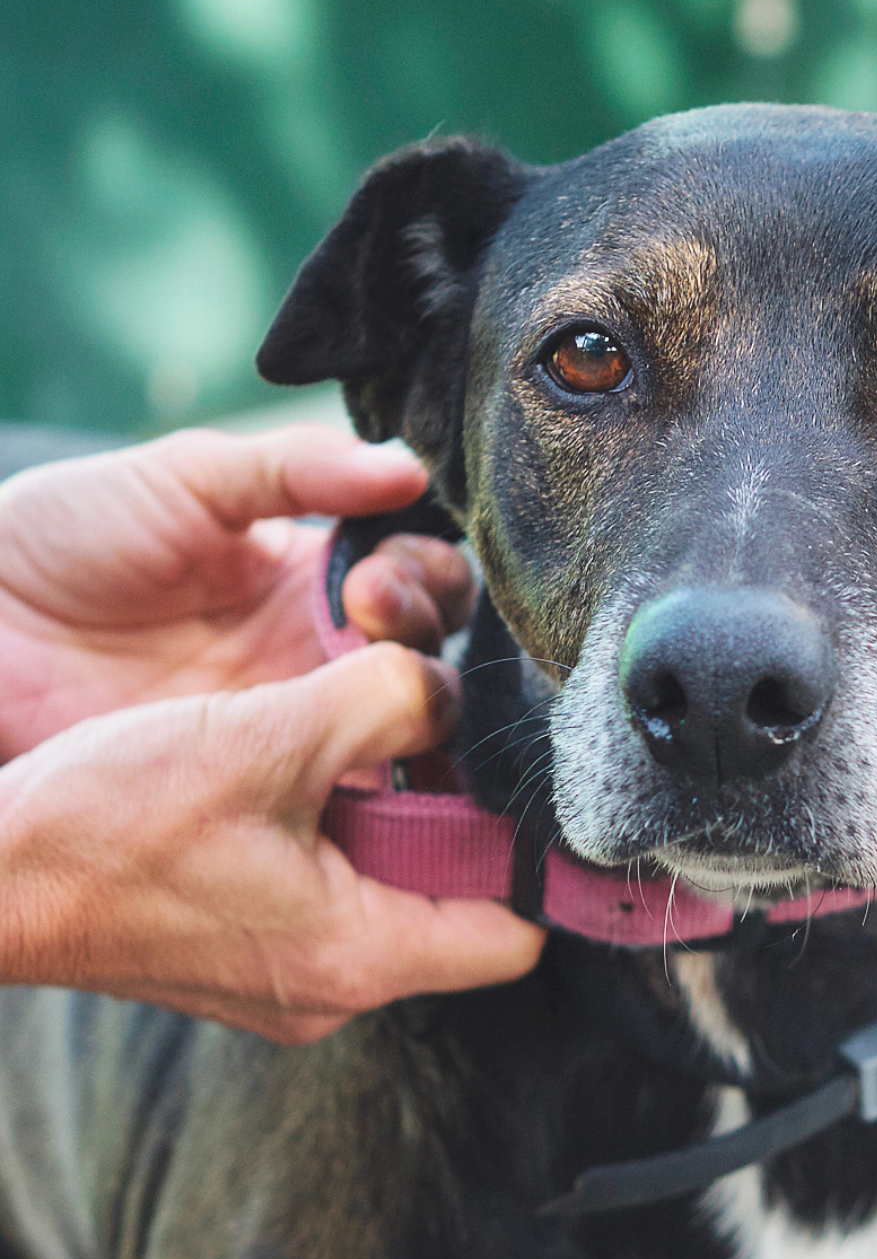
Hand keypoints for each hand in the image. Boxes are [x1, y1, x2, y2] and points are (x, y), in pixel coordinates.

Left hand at [0, 425, 474, 760]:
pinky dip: (378, 780)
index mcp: (314, 574)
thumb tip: (411, 467)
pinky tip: (369, 759)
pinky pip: (346, 791)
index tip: (377, 575)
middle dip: (420, 628)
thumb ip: (299, 469)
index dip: (425, 574)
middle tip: (368, 612)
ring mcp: (294, 722)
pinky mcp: (260, 785)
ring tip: (372, 686)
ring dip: (412, 702)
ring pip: (403, 724)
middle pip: (427, 650)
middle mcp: (320, 651)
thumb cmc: (68, 537)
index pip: (420, 575)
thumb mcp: (188, 478)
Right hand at [0, 642, 543, 1042]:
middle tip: (429, 730)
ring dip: (388, 811)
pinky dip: (333, 829)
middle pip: (454, 902)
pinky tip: (300, 767)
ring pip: (390, 887)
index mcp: (359, 955)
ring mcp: (283, 975)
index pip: (514, 933)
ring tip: (358, 735)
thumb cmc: (103, 822)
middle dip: (453, 814)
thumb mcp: (266, 740)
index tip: (521, 781)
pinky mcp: (243, 948)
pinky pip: (329, 888)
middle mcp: (332, 985)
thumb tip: (446, 687)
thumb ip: (384, 703)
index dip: (532, 858)